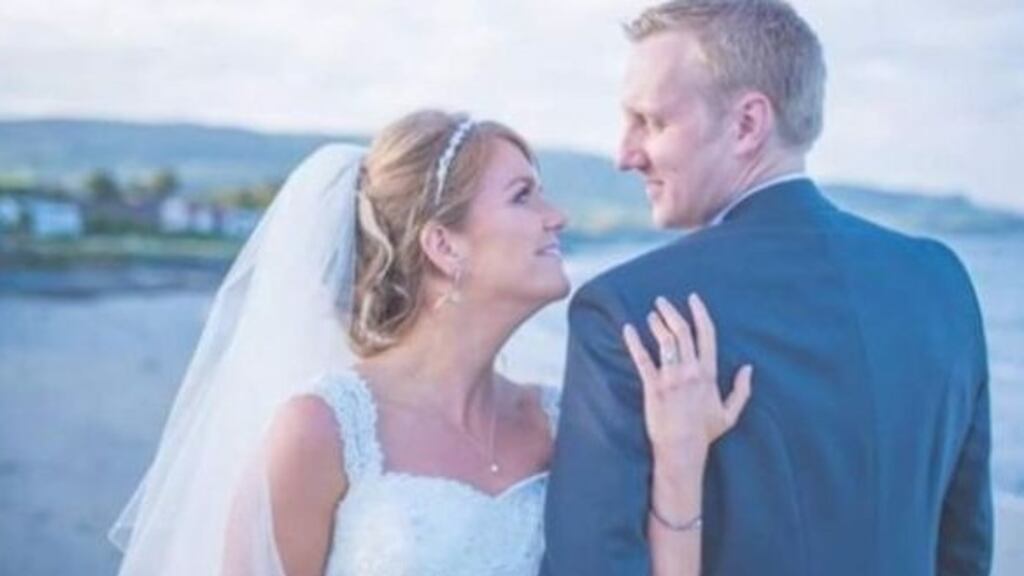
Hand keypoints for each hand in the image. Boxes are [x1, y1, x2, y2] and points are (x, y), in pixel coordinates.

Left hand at [622, 293, 752, 462]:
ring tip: (651, 314)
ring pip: (664, 341)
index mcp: (708, 374)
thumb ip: (741, 390)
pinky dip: (633, 342)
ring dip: (657, 323)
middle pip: (681, 332)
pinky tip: (627, 329)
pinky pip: (642, 359)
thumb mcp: (730, 413)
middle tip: (662, 301)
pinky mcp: (652, 387)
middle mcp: (690, 371)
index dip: (700, 313)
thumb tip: (748, 368)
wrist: (682, 449)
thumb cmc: (705, 433)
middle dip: (671, 312)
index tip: (693, 297)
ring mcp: (671, 378)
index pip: (706, 335)